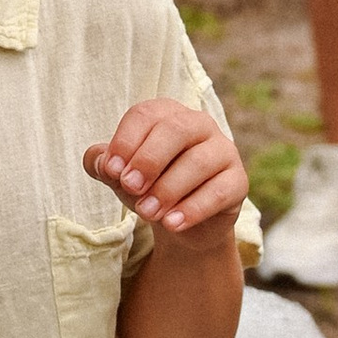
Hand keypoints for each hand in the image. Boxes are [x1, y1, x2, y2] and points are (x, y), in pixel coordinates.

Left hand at [84, 100, 249, 248]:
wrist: (180, 222)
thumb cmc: (148, 186)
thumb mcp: (121, 175)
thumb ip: (103, 163)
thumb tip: (99, 161)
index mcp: (167, 114)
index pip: (146, 115)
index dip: (125, 141)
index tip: (110, 170)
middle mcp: (198, 124)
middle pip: (174, 131)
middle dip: (148, 160)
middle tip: (129, 187)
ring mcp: (223, 150)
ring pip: (198, 162)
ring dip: (167, 189)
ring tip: (146, 212)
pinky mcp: (238, 181)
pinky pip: (219, 191)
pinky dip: (193, 209)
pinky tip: (171, 224)